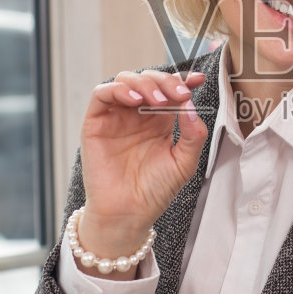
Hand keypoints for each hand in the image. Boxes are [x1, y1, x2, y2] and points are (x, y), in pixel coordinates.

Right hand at [78, 69, 207, 269]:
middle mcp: (137, 115)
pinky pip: (102, 94)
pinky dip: (118, 90)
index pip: (170, 90)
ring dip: (145, 84)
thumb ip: (193, 134)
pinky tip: (134, 100)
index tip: (197, 80)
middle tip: (179, 95)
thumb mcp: (184, 162)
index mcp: (160, 120)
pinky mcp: (96, 122)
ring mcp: (116, 117)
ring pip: (126, 81)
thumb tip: (192, 106)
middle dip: (166, 81)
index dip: (182, 80)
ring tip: (159, 100)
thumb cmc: (154, 191)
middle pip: (149, 80)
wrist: (128, 213)